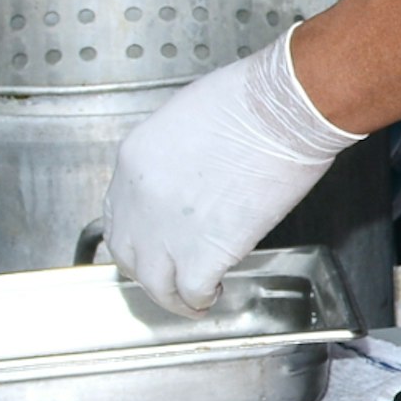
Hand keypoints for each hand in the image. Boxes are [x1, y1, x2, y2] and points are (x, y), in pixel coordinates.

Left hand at [101, 32, 363, 313]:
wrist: (282, 112)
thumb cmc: (252, 101)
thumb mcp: (187, 118)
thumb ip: (174, 156)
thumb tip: (188, 179)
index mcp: (133, 163)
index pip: (117, 214)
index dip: (135, 236)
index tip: (151, 244)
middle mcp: (140, 202)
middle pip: (128, 254)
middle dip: (147, 270)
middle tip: (167, 276)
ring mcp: (168, 231)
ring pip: (154, 283)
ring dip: (171, 296)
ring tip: (189, 299)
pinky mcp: (205, 252)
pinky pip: (192, 291)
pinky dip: (201, 299)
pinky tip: (213, 294)